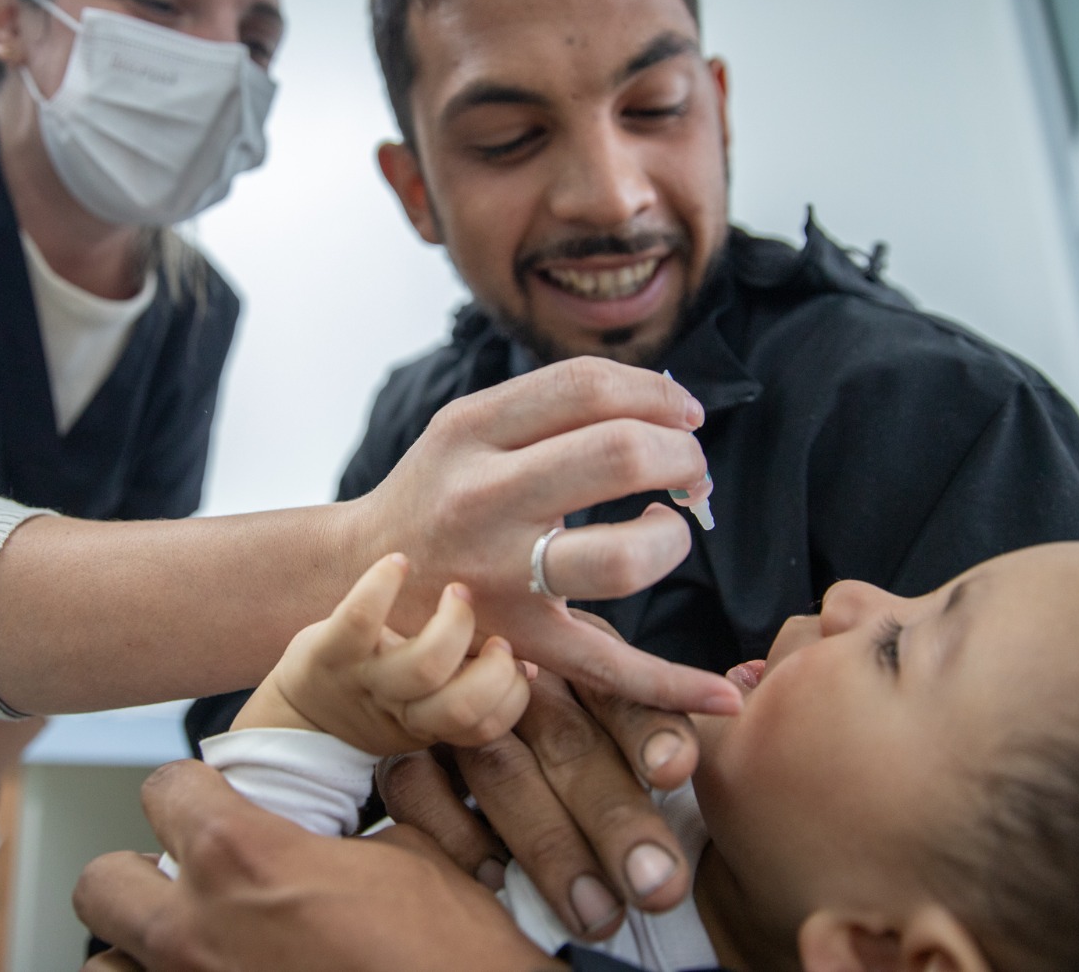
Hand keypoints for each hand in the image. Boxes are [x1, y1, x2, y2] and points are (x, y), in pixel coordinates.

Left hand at [73, 758, 565, 971]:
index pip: (164, 790)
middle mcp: (198, 933)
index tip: (211, 803)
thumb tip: (377, 782)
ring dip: (139, 948)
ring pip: (108, 966)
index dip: (192, 792)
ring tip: (193, 945)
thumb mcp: (422, 854)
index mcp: (243, 860)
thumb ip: (368, 813)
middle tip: (186, 881)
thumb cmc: (456, 953)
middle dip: (137, 874)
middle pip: (102, 884)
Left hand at [234, 553, 530, 754]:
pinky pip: (358, 618)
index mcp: (429, 725)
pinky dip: (381, 585)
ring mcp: (364, 679)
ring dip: (453, 625)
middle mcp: (398, 710)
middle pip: (458, 706)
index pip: (484, 727)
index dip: (511, 695)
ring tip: (458, 594)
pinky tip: (399, 562)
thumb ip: (475, 689)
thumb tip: (530, 664)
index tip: (518, 662)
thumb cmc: (381, 698)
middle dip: (491, 668)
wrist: (303, 711)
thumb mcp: (426, 708)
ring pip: (422, 667)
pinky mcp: (328, 651)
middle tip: (494, 633)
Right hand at [357, 357, 739, 714]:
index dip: (656, 394)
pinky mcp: (518, 642)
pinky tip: (722, 692)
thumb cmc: (435, 494)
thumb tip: (665, 402)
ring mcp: (499, 577)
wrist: (356, 579)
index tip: (682, 415)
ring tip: (667, 531)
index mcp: (469, 432)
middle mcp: (482, 499)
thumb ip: (550, 408)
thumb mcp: (465, 428)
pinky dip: (675, 685)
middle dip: (681, 457)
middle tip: (688, 471)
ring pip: (623, 557)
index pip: (586, 387)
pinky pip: (610, 668)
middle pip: (618, 454)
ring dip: (673, 540)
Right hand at [379, 633, 698, 939]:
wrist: (427, 676)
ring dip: (551, 847)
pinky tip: (496, 878)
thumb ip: (659, 722)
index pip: (618, 691)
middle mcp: (521, 679)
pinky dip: (457, 835)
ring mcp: (457, 712)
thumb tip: (738, 698)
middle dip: (615, 818)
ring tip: (598, 916)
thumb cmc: (553, 718)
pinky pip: (421, 789)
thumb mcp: (607, 707)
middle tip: (657, 886)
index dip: (647, 728)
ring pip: (502, 772)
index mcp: (580, 661)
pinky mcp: (405, 748)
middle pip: (569, 744)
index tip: (674, 770)